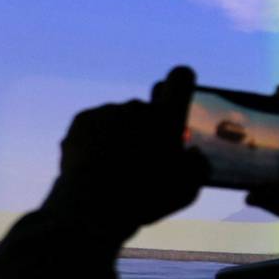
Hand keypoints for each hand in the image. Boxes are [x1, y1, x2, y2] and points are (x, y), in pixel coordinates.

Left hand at [43, 66, 210, 245]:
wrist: (93, 201)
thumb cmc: (146, 197)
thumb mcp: (186, 189)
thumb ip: (196, 165)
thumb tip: (192, 153)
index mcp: (167, 117)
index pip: (181, 78)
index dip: (181, 85)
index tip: (174, 101)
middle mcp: (137, 106)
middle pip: (144, 111)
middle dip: (144, 130)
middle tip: (140, 161)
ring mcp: (108, 110)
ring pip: (117, 120)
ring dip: (117, 138)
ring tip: (114, 170)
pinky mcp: (82, 119)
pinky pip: (93, 127)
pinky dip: (94, 142)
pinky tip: (95, 165)